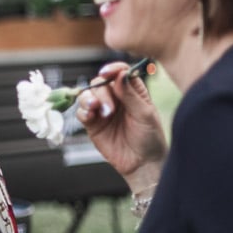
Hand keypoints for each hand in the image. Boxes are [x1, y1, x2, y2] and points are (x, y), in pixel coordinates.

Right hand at [76, 60, 167, 189]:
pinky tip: (90, 116)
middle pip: (100, 84)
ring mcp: (103, 111)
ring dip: (89, 99)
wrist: (142, 163)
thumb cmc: (150, 138)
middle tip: (109, 108)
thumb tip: (120, 75)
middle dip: (102, 93)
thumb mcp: (145, 114)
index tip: (107, 73)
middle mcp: (116, 98)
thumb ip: (131, 94)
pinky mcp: (93, 124)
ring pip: (87, 95)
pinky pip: (81, 112)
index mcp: (133, 92)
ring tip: (96, 109)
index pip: (120, 73)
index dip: (112, 70)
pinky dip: (83, 111)